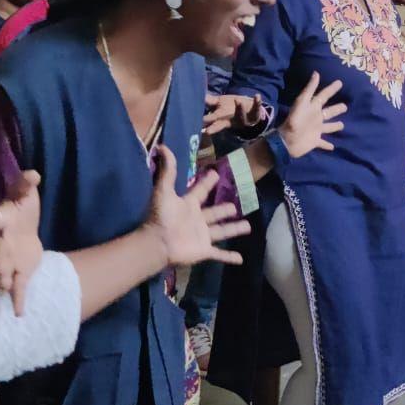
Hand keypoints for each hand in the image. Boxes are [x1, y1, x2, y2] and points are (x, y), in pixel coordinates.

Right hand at [0, 171, 43, 315]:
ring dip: (2, 278)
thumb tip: (34, 174)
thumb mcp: (24, 193)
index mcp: (0, 220)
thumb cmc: (19, 208)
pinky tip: (19, 313)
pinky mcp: (18, 273)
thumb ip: (26, 183)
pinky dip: (17, 300)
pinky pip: (16, 287)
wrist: (21, 229)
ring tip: (3, 287)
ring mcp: (6, 260)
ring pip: (1, 270)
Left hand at [146, 146, 249, 266]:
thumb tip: (163, 146)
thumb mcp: (164, 190)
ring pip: (222, 231)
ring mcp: (202, 236)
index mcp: (189, 205)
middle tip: (236, 207)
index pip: (201, 191)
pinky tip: (240, 259)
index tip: (215, 174)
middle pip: (215, 213)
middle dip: (225, 209)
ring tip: (248, 226)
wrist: (157, 243)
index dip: (207, 183)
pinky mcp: (204, 250)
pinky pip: (219, 254)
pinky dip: (229, 257)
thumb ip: (168, 170)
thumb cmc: (161, 216)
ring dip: (234, 229)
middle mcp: (198, 220)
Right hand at [203, 93, 266, 135]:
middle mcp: (232, 121)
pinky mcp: (255, 113)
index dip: (210, 127)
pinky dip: (257, 102)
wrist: (251, 110)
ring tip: (237, 101)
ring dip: (240, 110)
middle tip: (209, 130)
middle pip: (223, 124)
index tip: (203, 130)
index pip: (214, 124)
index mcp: (223, 120)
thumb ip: (209, 101)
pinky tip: (257, 95)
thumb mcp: (220, 105)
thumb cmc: (232, 108)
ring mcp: (245, 119)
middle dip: (216, 126)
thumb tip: (196, 96)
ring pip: (242, 117)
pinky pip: (257, 108)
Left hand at [277, 72, 345, 157]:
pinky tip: (332, 147)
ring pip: (328, 127)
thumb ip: (310, 89)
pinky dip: (327, 145)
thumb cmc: (295, 120)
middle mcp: (316, 118)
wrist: (287, 141)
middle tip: (345, 106)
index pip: (324, 96)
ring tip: (342, 125)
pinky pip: (323, 143)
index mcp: (313, 107)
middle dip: (336, 109)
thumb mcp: (302, 102)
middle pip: (329, 112)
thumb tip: (316, 73)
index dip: (331, 89)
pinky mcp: (315, 141)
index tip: (340, 82)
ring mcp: (316, 130)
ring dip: (334, 126)